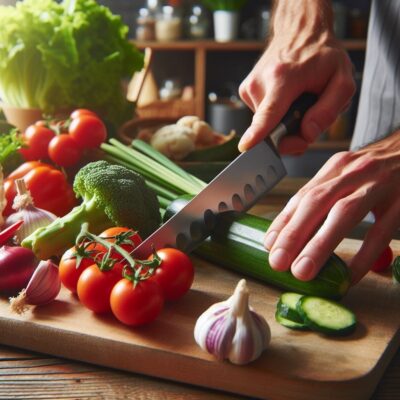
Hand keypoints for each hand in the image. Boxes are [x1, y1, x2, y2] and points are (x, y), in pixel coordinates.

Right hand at [238, 1, 354, 153]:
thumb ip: (330, 110)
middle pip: (271, 129)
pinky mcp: (245, 92)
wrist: (299, 32)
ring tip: (297, 101)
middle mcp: (260, 83)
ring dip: (285, 123)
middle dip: (291, 135)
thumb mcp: (343, 79)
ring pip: (267, 125)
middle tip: (309, 120)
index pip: (269, 112)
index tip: (246, 146)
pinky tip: (286, 99)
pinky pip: (262, 118)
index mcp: (283, 78)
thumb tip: (308, 134)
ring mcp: (249, 88)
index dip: (258, 134)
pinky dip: (276, 115)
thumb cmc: (321, 55)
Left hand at [264, 132, 399, 283]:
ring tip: (302, 270)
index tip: (269, 245)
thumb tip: (294, 232)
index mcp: (335, 168)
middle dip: (293, 234)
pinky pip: (380, 231)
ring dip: (320, 244)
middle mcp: (352, 172)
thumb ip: (325, 197)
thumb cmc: (378, 168)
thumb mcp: (348, 174)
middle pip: (317, 202)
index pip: (303, 195)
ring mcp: (378, 184)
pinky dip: (363, 255)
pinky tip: (349, 275)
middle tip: (277, 262)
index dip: (283, 221)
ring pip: (345, 213)